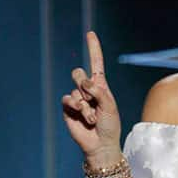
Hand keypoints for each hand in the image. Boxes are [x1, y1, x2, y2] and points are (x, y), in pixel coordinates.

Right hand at [61, 31, 121, 166]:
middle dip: (85, 85)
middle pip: (78, 73)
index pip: (96, 63)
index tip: (90, 33)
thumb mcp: (110, 106)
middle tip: (93, 100)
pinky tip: (84, 118)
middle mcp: (87, 90)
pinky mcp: (68, 108)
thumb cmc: (110, 125)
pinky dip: (78, 108)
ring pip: (74, 89)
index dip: (93, 48)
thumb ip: (99, 92)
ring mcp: (76, 98)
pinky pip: (68, 99)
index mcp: (101, 86)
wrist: (100, 144)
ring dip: (86, 105)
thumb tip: (85, 81)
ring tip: (93, 117)